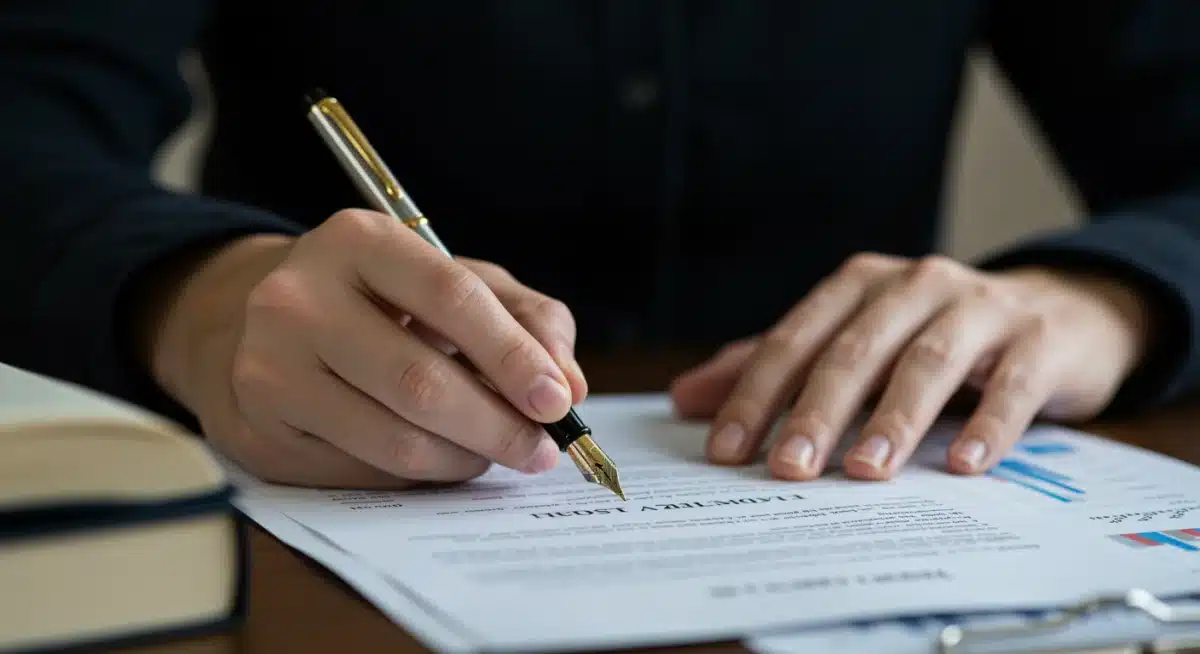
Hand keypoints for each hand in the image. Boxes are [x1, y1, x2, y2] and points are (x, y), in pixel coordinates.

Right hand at [141, 209, 586, 487]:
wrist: (264, 326)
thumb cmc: (382, 301)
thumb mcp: (457, 282)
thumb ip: (527, 320)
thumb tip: (568, 387)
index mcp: (357, 241)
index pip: (450, 296)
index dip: (512, 355)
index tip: (557, 401)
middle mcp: (299, 299)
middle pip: (419, 381)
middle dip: (497, 425)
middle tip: (542, 448)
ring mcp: (269, 369)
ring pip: (393, 440)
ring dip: (464, 458)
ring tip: (496, 453)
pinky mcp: (261, 432)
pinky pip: (364, 474)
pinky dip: (420, 475)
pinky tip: (439, 457)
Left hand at [669, 253, 1150, 480]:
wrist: (1059, 312)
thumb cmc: (935, 335)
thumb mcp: (853, 343)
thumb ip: (775, 368)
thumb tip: (686, 399)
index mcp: (859, 286)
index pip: (796, 339)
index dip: (757, 393)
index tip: (726, 449)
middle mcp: (915, 285)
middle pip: (855, 349)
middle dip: (816, 410)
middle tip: (787, 469)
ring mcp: (981, 307)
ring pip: (929, 361)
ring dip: (894, 419)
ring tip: (864, 472)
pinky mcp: (1040, 340)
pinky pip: (1012, 385)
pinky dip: (988, 425)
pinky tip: (962, 466)